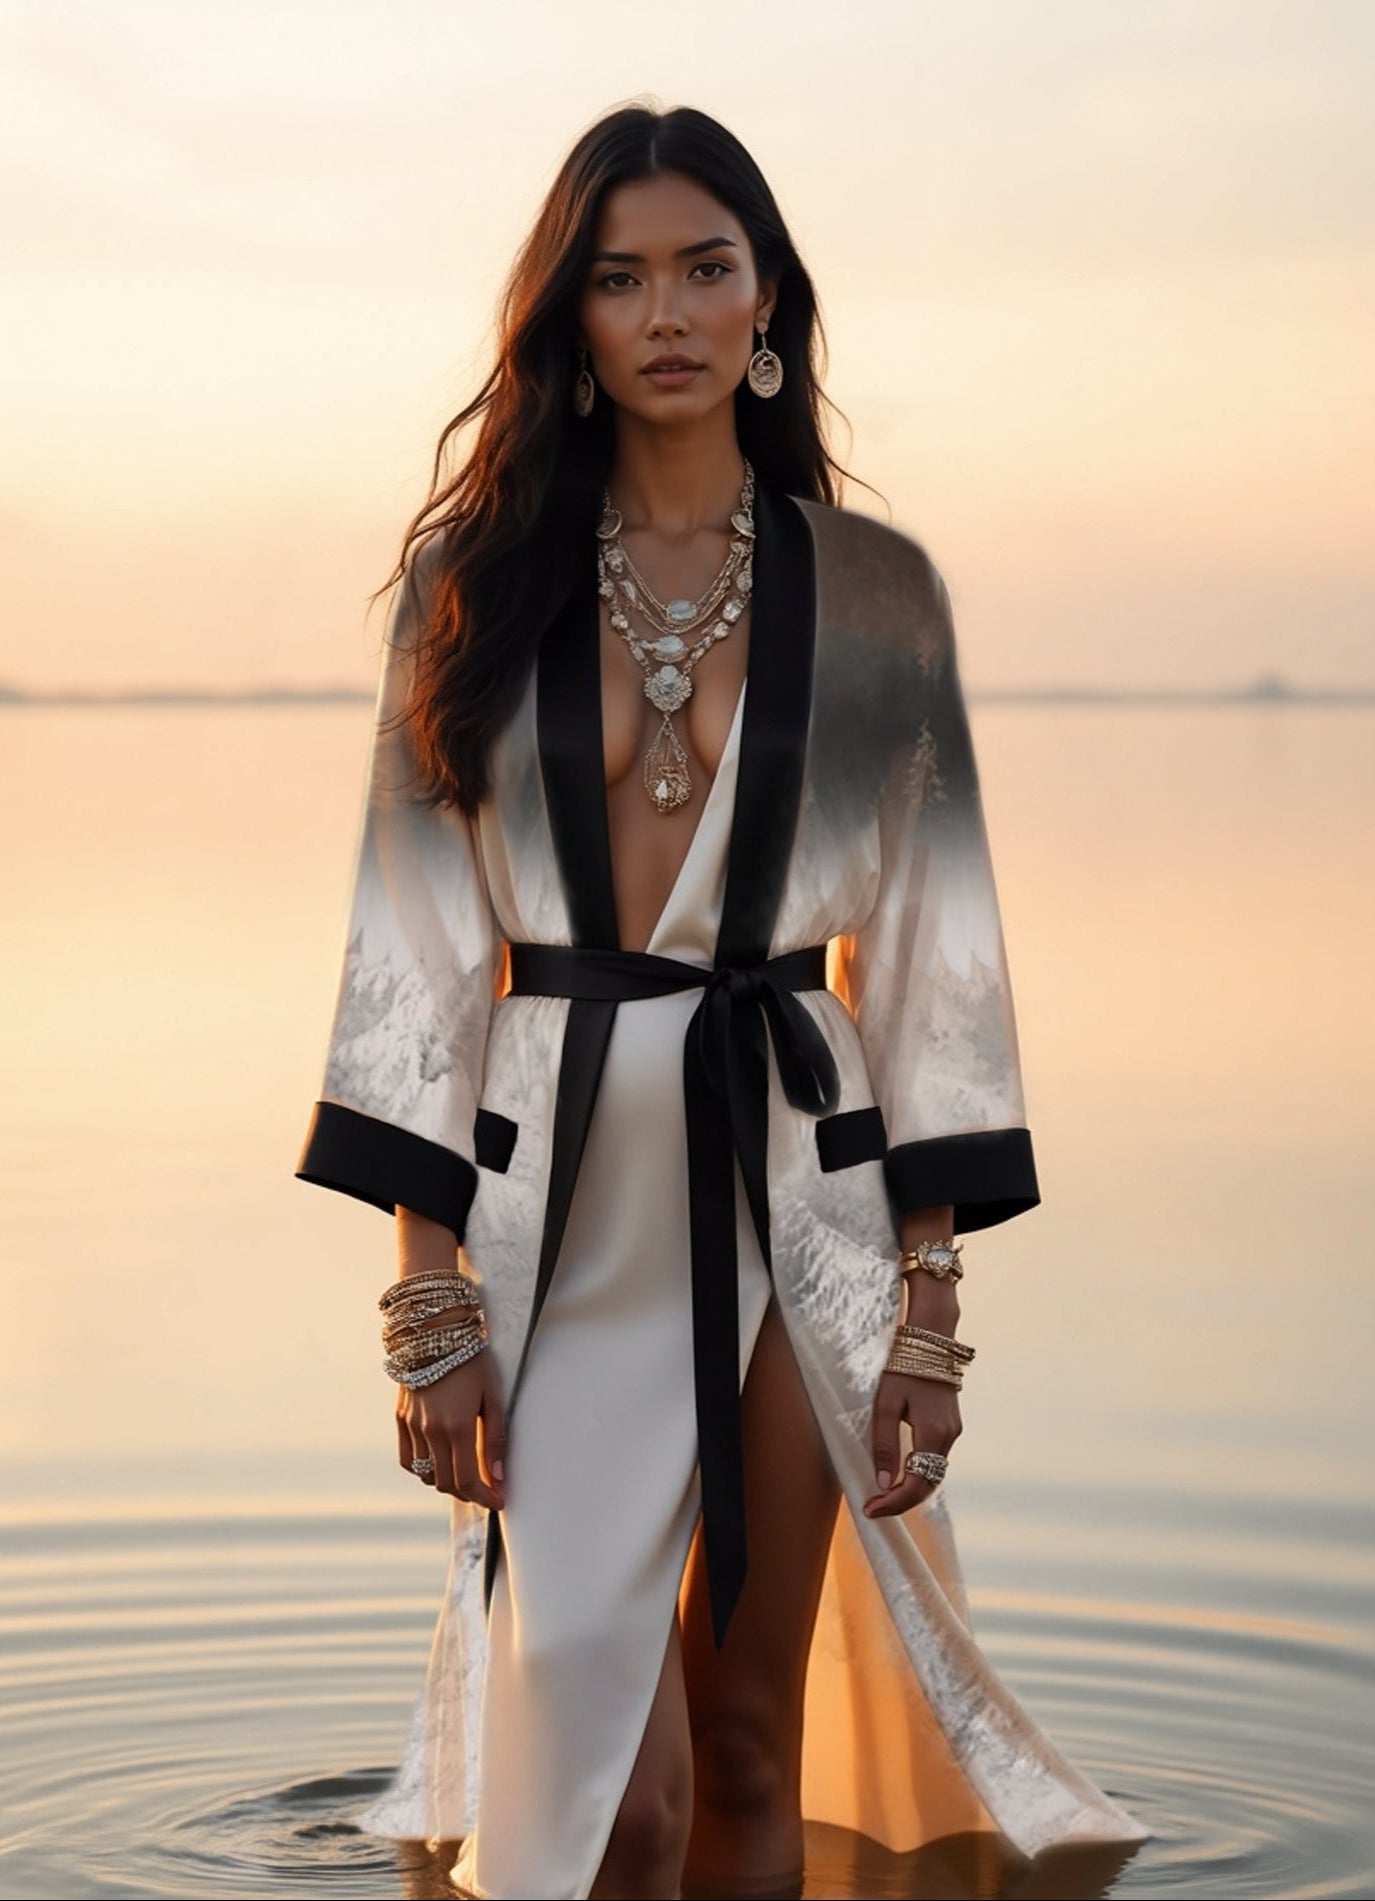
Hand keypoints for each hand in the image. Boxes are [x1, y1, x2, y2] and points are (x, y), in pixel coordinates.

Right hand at [395, 1351, 506, 1510]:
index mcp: (456, 1427)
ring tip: (464, 1476)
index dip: (484, 1498)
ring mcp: (411, 1426)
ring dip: (446, 1482)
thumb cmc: (471, 1360)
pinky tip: (439, 1462)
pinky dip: (423, 1469)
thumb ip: (495, 1439)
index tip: (498, 1502)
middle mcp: (430, 1431)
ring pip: (425, 1475)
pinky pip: (408, 1459)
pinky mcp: (401, 1418)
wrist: (435, 1330)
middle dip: (468, 1493)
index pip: (467, 1480)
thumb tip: (498, 1477)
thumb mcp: (492, 1396)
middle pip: (445, 1483)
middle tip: (485, 1490)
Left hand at [864, 1369, 961, 1517]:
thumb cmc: (903, 1369)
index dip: (893, 1503)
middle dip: (901, 1501)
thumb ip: (885, 1445)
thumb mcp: (886, 1405)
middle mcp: (948, 1437)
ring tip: (882, 1495)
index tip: (870, 1509)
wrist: (930, 1341)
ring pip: (933, 1474)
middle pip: (928, 1485)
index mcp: (933, 1434)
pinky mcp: (950, 1426)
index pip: (916, 1485)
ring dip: (910, 1489)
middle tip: (873, 1507)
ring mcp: (952, 1432)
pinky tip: (900, 1474)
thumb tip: (883, 1484)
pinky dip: (918, 1474)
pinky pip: (935, 1460)